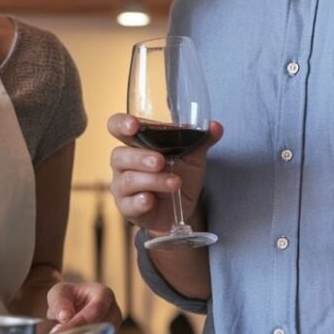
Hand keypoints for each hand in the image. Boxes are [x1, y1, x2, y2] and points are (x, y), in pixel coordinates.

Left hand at [45, 282, 120, 333]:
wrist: (70, 310)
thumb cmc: (66, 299)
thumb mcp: (58, 293)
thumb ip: (59, 302)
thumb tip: (65, 317)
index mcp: (104, 294)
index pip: (96, 310)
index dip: (78, 323)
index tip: (58, 332)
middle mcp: (114, 313)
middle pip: (104, 331)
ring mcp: (113, 332)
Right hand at [108, 114, 221, 234]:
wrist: (183, 209)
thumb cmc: (180, 176)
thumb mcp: (193, 157)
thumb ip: (201, 139)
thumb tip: (216, 126)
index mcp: (136, 144)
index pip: (117, 127)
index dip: (121, 124)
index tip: (134, 125)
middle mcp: (124, 163)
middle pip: (119, 155)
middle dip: (140, 157)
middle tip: (161, 161)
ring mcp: (122, 186)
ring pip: (127, 180)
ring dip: (152, 180)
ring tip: (174, 183)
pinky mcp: (127, 208)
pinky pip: (128, 204)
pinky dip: (140, 201)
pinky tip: (151, 200)